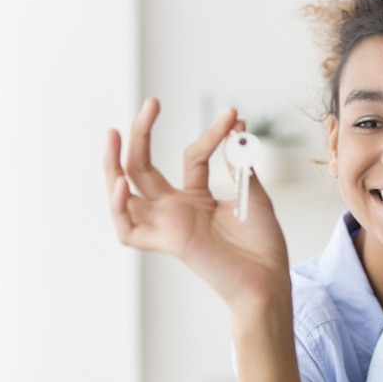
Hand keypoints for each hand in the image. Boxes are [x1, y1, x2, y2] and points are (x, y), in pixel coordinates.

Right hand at [106, 97, 290, 312]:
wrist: (269, 279)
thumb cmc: (263, 244)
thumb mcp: (252, 193)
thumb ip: (238, 162)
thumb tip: (235, 126)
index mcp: (195, 198)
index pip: (191, 156)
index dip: (212, 134)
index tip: (234, 116)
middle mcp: (175, 210)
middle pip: (142, 168)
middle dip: (142, 133)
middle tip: (151, 102)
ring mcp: (168, 225)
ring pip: (125, 194)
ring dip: (113, 165)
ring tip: (113, 135)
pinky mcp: (168, 242)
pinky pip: (129, 231)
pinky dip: (120, 210)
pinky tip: (122, 186)